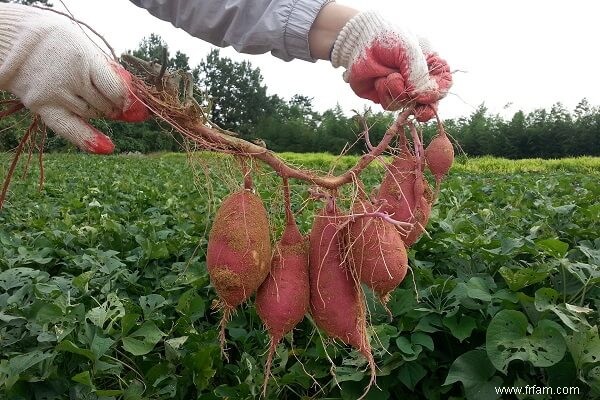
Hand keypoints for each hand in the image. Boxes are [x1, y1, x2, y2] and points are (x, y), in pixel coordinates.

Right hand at [0, 4, 147, 153]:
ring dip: (102, 113)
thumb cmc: (58, 42)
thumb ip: (107, 71)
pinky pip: (69, 128)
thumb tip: (133, 96)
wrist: (12, 38)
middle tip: (118, 103)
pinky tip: (107, 147)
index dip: (129, 100)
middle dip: (116, 107)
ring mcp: (54, 94)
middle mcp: (69, 78)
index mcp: (84, 58)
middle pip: (105, 104)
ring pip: (91, 115)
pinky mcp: (41, 106)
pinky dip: (89, 139)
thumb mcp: (85, 47)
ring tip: (102, 105)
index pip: (115, 89)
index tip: (137, 105)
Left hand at [330, 11, 451, 121]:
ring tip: (387, 75)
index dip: (437, 92)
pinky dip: (384, 93)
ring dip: (396, 92)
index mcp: (431, 65)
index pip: (444, 83)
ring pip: (407, 105)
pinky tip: (378, 81)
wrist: (359, 42)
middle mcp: (419, 81)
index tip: (425, 94)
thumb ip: (417, 71)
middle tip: (419, 112)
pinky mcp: (387, 97)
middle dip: (425, 110)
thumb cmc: (387, 39)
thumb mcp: (407, 49)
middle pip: (430, 103)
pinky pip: (391, 105)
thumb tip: (418, 94)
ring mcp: (403, 91)